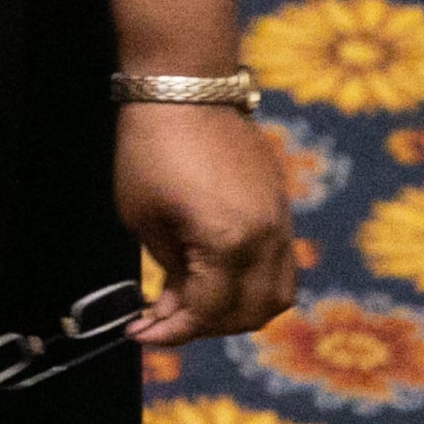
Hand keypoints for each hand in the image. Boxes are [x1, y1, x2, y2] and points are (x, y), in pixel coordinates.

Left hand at [116, 104, 296, 343]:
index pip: (209, 312)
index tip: (141, 334)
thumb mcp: (143, 217)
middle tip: (163, 320)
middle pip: (251, 314)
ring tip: (190, 303)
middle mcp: (267, 240)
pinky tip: (214, 277)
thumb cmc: (151, 148)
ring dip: (236, 311)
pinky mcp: (281, 207)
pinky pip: (280, 265)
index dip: (174, 330)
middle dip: (206, 326)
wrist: (186, 88)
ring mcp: (281, 223)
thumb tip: (177, 303)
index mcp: (230, 243)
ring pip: (276, 295)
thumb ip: (169, 269)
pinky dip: (252, 284)